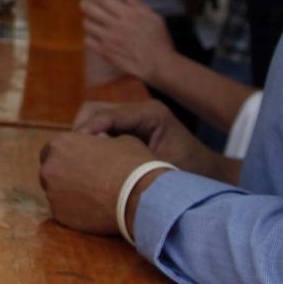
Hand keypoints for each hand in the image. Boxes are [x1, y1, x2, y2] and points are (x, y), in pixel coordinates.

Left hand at [39, 131, 155, 235]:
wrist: (141, 198)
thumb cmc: (133, 165)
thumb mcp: (120, 140)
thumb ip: (101, 139)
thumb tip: (99, 138)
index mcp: (61, 144)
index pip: (52, 149)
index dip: (66, 156)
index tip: (79, 162)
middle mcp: (49, 168)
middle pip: (50, 171)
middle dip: (62, 174)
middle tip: (83, 181)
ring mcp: (52, 193)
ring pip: (55, 192)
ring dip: (68, 194)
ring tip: (92, 197)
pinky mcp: (60, 215)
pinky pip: (64, 212)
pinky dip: (75, 211)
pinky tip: (93, 211)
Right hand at [72, 98, 224, 177]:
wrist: (209, 174)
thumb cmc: (190, 174)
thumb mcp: (160, 168)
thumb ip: (128, 159)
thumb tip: (93, 155)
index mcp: (150, 113)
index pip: (107, 115)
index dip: (87, 131)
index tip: (74, 151)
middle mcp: (140, 109)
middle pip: (95, 109)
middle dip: (80, 131)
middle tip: (73, 155)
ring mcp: (134, 115)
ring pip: (93, 116)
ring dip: (84, 135)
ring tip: (79, 158)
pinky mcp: (129, 125)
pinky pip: (101, 126)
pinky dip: (92, 139)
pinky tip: (90, 158)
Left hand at [81, 0, 172, 83]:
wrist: (158, 64)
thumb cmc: (158, 40)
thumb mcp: (153, 17)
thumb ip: (137, 3)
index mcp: (127, 14)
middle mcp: (115, 25)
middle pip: (90, 9)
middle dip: (85, 3)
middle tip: (85, 2)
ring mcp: (108, 39)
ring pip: (87, 24)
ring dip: (87, 20)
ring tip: (92, 20)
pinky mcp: (105, 52)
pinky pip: (88, 41)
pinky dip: (89, 36)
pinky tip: (95, 36)